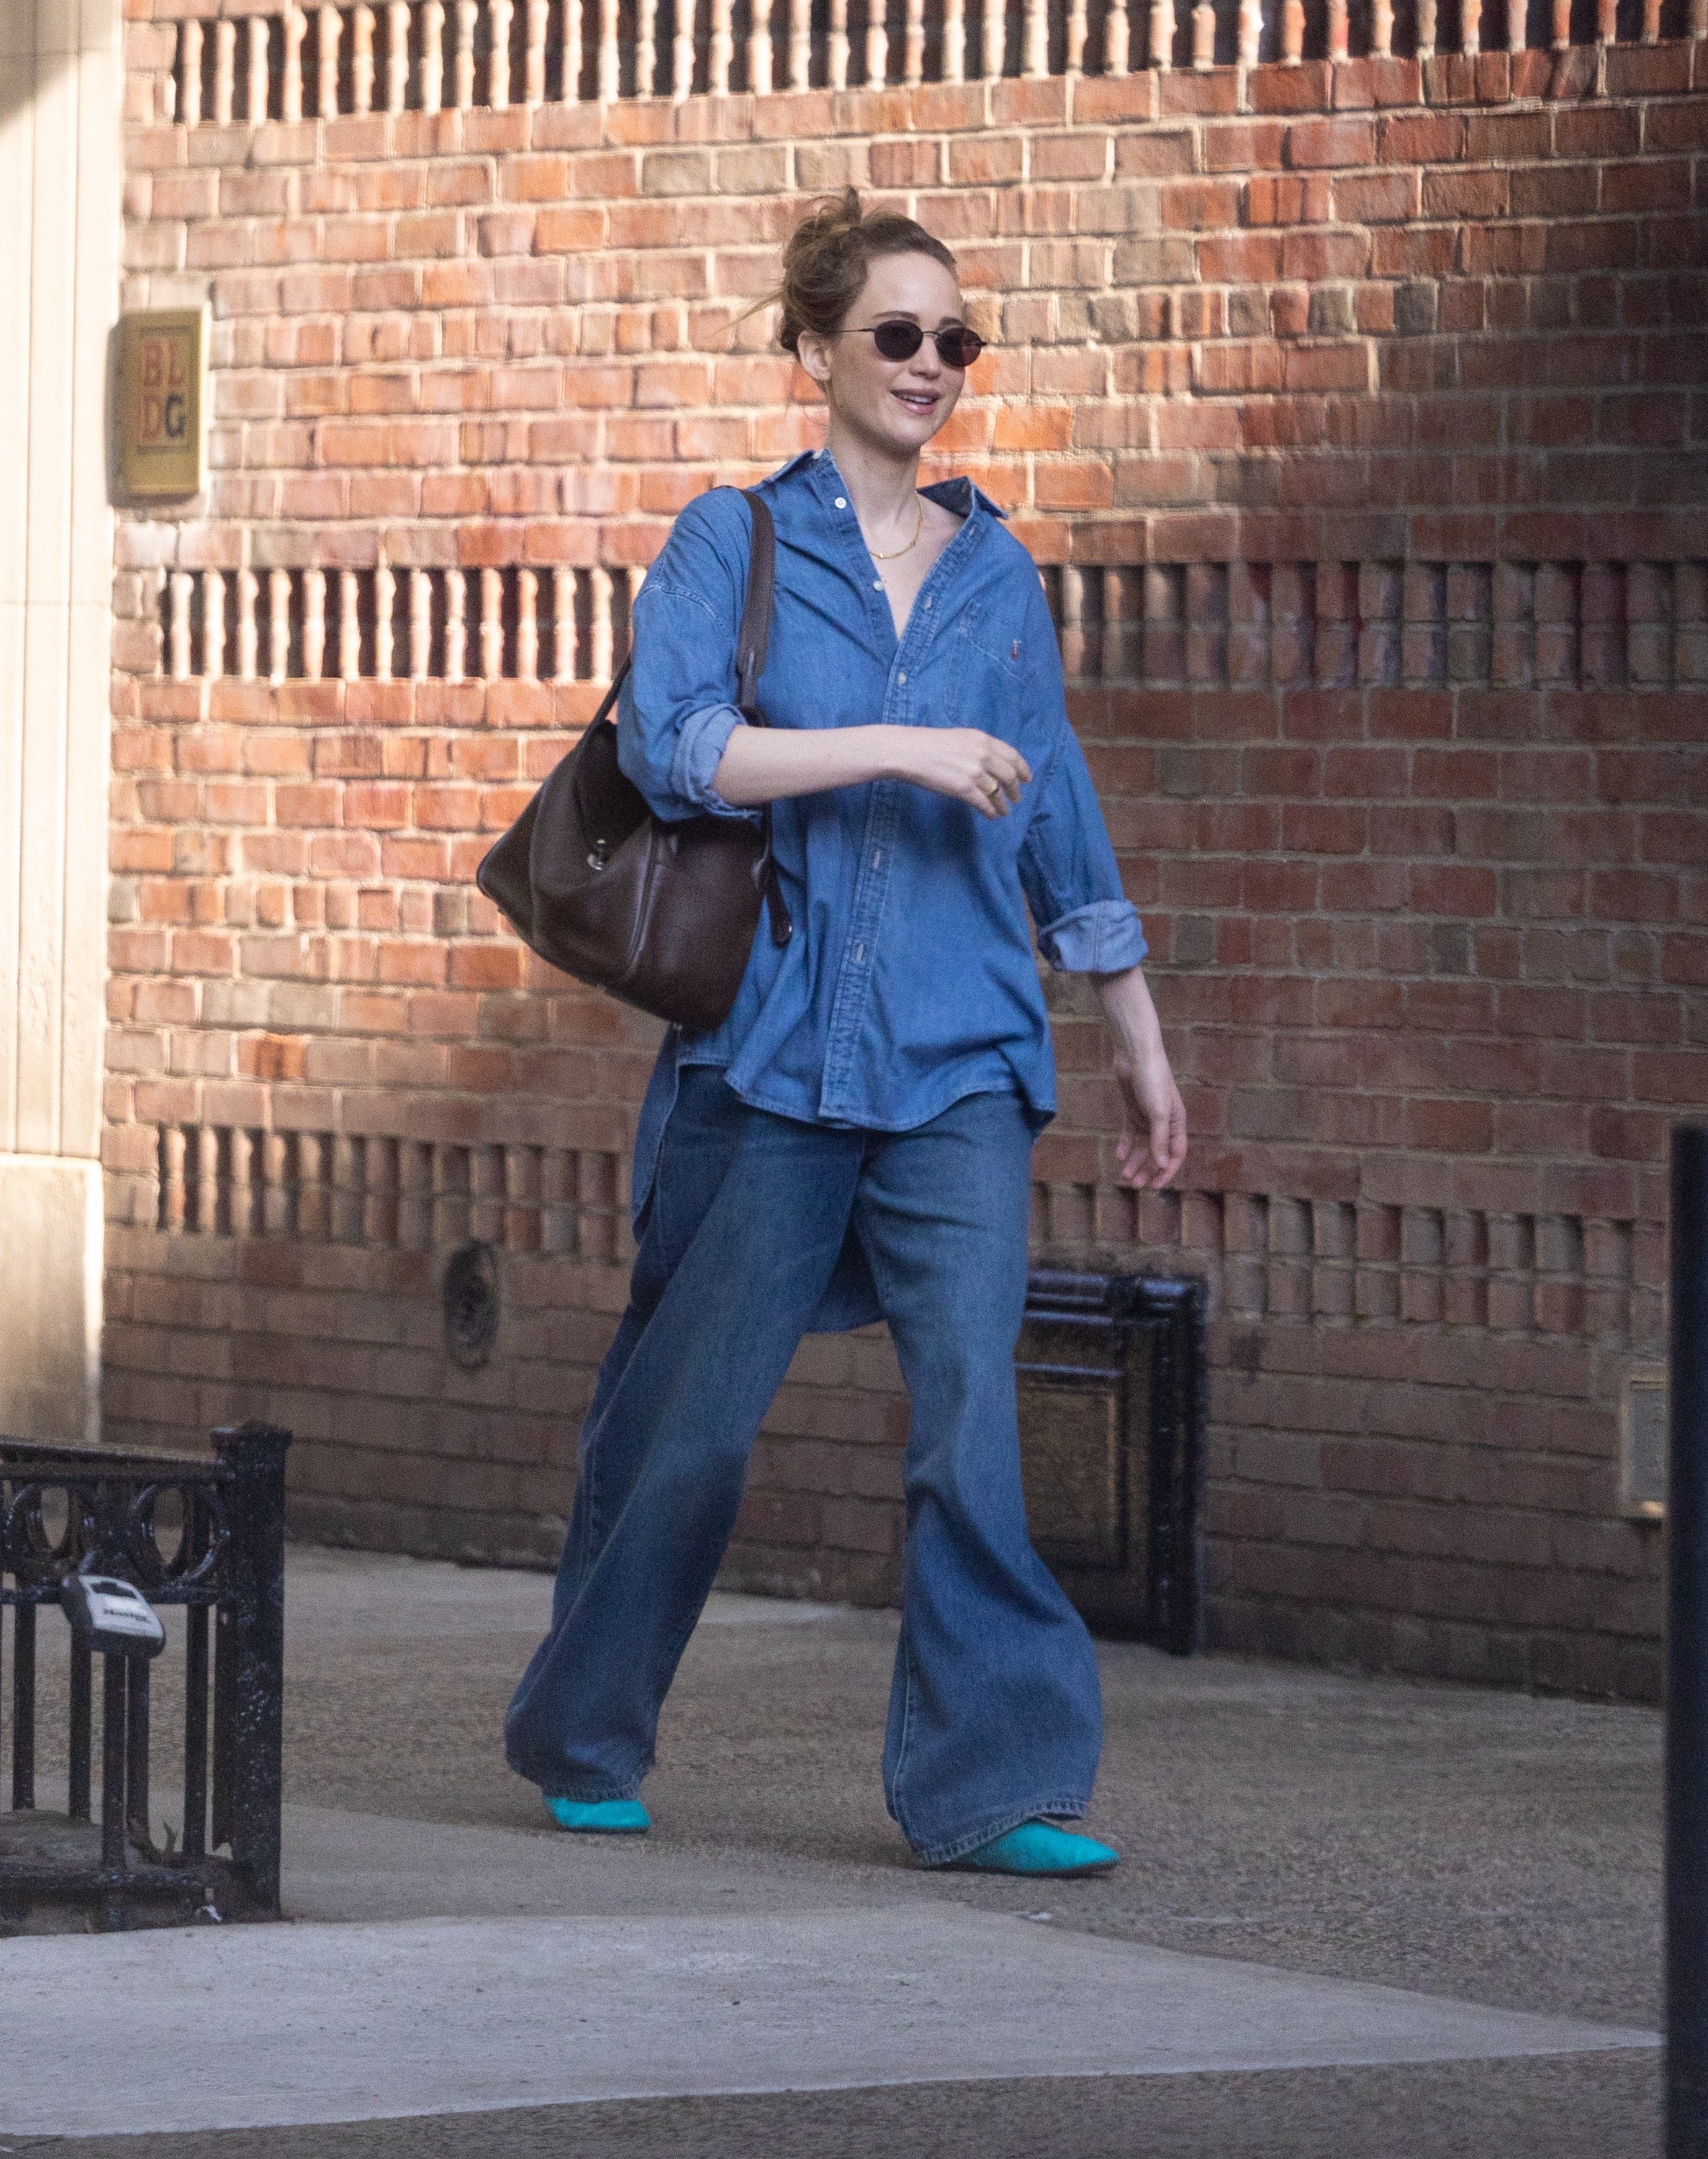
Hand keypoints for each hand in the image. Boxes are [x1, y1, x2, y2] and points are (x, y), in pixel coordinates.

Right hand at [889, 728, 1031, 819]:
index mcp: (982, 740)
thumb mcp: (960, 737)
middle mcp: (983, 755)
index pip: (1012, 755)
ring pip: (998, 792)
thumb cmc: (928, 744)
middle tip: (1017, 798)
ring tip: (1004, 811)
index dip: (1022, 768)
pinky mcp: (964, 788)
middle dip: (1016, 789)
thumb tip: (991, 763)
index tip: (1027, 778)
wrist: (909, 752)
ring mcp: (974, 772)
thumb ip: (978, 748)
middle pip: (1009, 775)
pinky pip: (984, 804)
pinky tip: (991, 815)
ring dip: (1003, 804)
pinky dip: (991, 811)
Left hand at [1111, 1049, 1187, 1189]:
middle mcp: (1164, 1122)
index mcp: (1177, 1123)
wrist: (1136, 1056)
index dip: (1167, 1171)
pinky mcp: (1133, 1111)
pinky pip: (1130, 1133)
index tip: (1155, 1186)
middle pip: (1158, 1153)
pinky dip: (1125, 1145)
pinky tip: (1119, 1155)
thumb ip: (1160, 1140)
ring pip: (1144, 1146)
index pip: (1175, 1154)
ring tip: (1125, 1175)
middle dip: (1148, 1170)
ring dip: (1136, 1160)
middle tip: (1135, 1184)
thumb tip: (1162, 1165)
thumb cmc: (1153, 1081)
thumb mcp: (1158, 1113)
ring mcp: (1148, 1117)